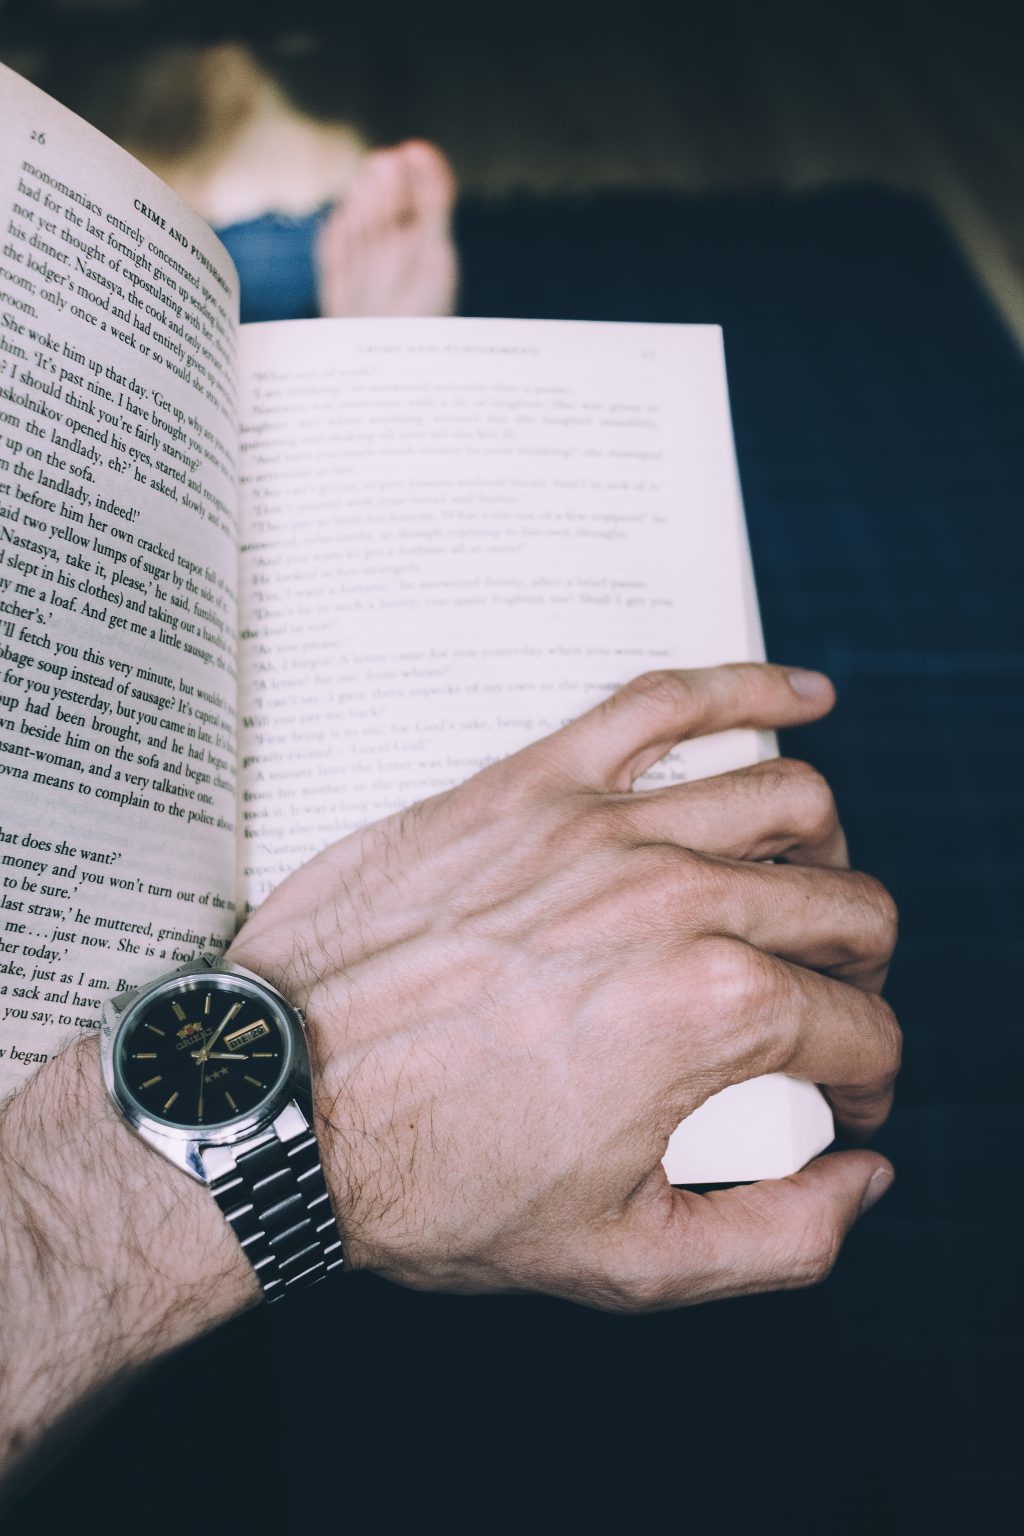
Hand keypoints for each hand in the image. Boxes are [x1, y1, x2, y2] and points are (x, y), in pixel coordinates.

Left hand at [229, 664, 898, 1310]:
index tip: (834, 1096)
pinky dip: (752, 689)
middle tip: (821, 1006)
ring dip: (825, 852)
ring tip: (799, 890)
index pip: (859, 1030)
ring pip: (788, 799)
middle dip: (860, 971)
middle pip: (846, 910)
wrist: (280, 1104)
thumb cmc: (431, 1183)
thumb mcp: (621, 1262)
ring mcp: (604, 827)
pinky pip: (666, 700)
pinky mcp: (533, 784)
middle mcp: (677, 901)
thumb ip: (775, 1238)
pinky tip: (801, 700)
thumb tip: (860, 1178)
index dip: (863, 1078)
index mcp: (712, 1014)